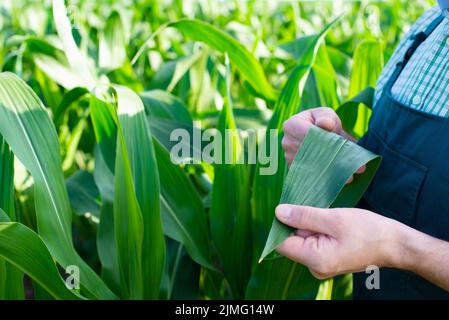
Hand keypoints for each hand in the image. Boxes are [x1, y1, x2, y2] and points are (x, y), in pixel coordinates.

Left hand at [275, 204, 402, 278]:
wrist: (395, 244)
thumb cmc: (368, 231)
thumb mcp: (334, 218)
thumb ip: (304, 216)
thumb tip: (278, 212)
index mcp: (314, 259)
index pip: (281, 243)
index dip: (280, 224)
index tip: (287, 206)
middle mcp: (315, 267)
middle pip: (292, 240)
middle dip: (299, 222)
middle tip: (317, 209)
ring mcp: (321, 264)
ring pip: (303, 239)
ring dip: (310, 224)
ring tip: (327, 215)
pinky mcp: (328, 259)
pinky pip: (314, 241)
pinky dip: (318, 229)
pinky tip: (330, 221)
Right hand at [282, 107, 363, 181]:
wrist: (316, 133)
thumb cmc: (323, 122)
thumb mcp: (327, 114)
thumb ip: (327, 117)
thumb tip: (326, 124)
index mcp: (291, 125)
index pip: (310, 135)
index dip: (327, 142)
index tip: (345, 149)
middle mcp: (286, 142)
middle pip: (312, 152)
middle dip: (335, 159)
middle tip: (357, 168)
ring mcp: (289, 158)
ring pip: (312, 166)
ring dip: (333, 171)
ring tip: (352, 175)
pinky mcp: (295, 170)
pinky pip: (311, 175)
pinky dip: (327, 177)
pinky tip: (341, 179)